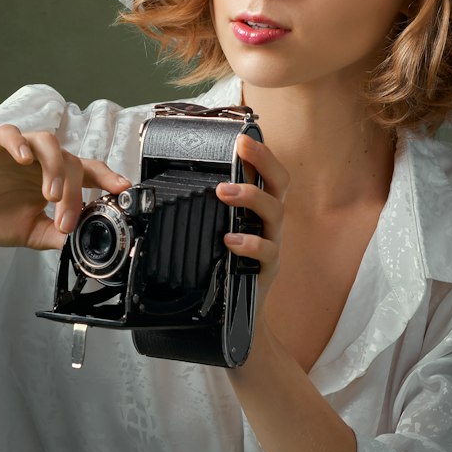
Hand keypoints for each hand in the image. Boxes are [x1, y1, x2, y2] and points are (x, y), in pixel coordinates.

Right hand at [0, 123, 131, 251]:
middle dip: (74, 192)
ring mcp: (18, 149)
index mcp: (53, 178)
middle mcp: (40, 160)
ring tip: (50, 195)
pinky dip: (20, 144)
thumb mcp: (30, 232)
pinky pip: (11, 133)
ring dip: (55, 168)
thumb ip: (57, 234)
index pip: (88, 172)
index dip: (107, 178)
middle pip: (71, 161)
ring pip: (48, 143)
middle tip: (65, 217)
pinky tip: (23, 160)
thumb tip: (83, 241)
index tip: (122, 189)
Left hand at [215, 133, 288, 313]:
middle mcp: (269, 221)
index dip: (261, 153)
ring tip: (224, 192)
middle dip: (264, 161)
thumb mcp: (217, 230)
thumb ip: (207, 209)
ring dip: (250, 196)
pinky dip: (250, 243)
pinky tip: (231, 241)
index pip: (268, 172)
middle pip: (280, 183)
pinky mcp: (267, 268)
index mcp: (259, 207)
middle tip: (241, 149)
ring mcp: (272, 242)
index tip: (242, 138)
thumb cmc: (224, 265)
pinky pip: (267, 252)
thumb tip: (172, 181)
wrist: (236, 314)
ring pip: (275, 212)